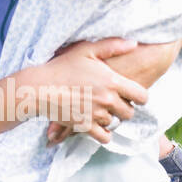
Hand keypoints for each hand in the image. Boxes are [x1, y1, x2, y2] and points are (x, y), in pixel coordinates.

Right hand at [46, 36, 181, 143]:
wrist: (39, 87)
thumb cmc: (62, 66)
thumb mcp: (86, 50)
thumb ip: (112, 46)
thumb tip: (134, 44)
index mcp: (112, 81)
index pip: (142, 96)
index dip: (140, 97)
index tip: (133, 95)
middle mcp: (108, 100)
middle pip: (130, 112)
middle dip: (124, 108)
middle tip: (114, 102)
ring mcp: (96, 115)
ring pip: (115, 123)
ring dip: (111, 119)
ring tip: (101, 110)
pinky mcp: (85, 127)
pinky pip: (105, 137)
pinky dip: (103, 133)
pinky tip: (98, 124)